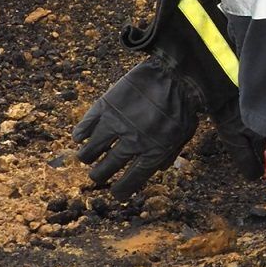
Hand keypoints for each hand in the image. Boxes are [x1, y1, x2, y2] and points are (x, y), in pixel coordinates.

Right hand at [72, 55, 202, 197]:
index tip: (116, 194)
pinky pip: (86, 125)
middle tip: (97, 176)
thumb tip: (160, 169)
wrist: (176, 72)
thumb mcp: (186, 133)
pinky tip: (79, 137)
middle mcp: (132, 143)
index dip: (122, 190)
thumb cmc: (185, 103)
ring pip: (91, 150)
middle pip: (107, 168)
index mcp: (154, 152)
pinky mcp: (106, 105)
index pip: (132, 180)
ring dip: (87, 156)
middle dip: (100, 175)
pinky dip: (80, 133)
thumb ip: (171, 153)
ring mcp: (117, 124)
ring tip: (87, 157)